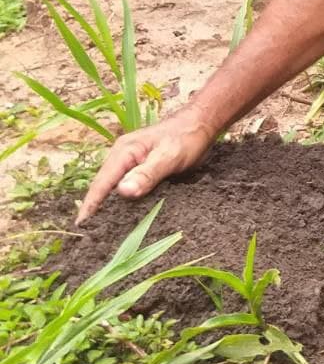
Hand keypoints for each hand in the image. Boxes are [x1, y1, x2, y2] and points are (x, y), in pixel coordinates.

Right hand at [77, 107, 216, 223]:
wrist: (202, 124)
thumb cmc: (186, 137)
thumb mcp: (169, 156)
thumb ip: (147, 173)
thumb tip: (123, 192)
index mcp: (123, 153)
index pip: (101, 183)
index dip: (90, 206)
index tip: (81, 228)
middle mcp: (122, 158)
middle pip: (104, 189)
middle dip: (96, 211)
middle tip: (90, 238)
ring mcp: (131, 165)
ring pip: (115, 190)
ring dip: (109, 209)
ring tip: (102, 235)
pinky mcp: (142, 171)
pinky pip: (129, 189)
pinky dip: (124, 203)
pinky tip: (125, 220)